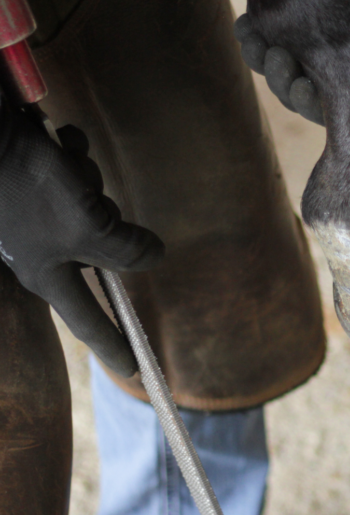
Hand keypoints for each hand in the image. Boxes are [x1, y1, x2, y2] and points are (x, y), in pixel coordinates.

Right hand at [0, 101, 163, 376]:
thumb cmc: (30, 185)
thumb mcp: (89, 225)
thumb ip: (127, 249)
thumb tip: (155, 256)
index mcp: (48, 273)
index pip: (90, 321)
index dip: (113, 345)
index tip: (133, 370)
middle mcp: (42, 250)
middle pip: (103, 247)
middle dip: (105, 216)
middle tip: (86, 198)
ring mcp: (38, 215)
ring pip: (95, 205)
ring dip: (88, 180)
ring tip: (64, 166)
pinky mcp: (36, 181)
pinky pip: (75, 173)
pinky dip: (72, 156)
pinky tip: (57, 144)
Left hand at [234, 0, 349, 125]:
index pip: (339, 102)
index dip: (317, 106)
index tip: (307, 91)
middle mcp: (336, 56)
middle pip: (301, 92)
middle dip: (285, 86)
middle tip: (281, 64)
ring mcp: (307, 36)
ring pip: (276, 68)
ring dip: (263, 63)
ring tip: (262, 47)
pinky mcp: (282, 10)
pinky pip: (258, 34)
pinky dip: (251, 35)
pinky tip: (248, 25)